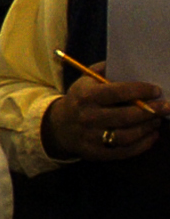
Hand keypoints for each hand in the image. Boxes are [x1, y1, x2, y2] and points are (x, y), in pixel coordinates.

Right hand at [40, 67, 163, 160]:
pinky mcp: (97, 153)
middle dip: (150, 111)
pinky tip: (152, 135)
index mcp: (85, 96)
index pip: (116, 92)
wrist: (60, 127)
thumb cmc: (81, 99)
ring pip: (126, 136)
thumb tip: (132, 65)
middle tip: (166, 107)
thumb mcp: (85, 80)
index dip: (139, 90)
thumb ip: (104, 70)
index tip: (156, 90)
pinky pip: (124, 151)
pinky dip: (143, 144)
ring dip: (147, 128)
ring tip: (158, 120)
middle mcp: (87, 117)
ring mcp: (91, 137)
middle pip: (125, 116)